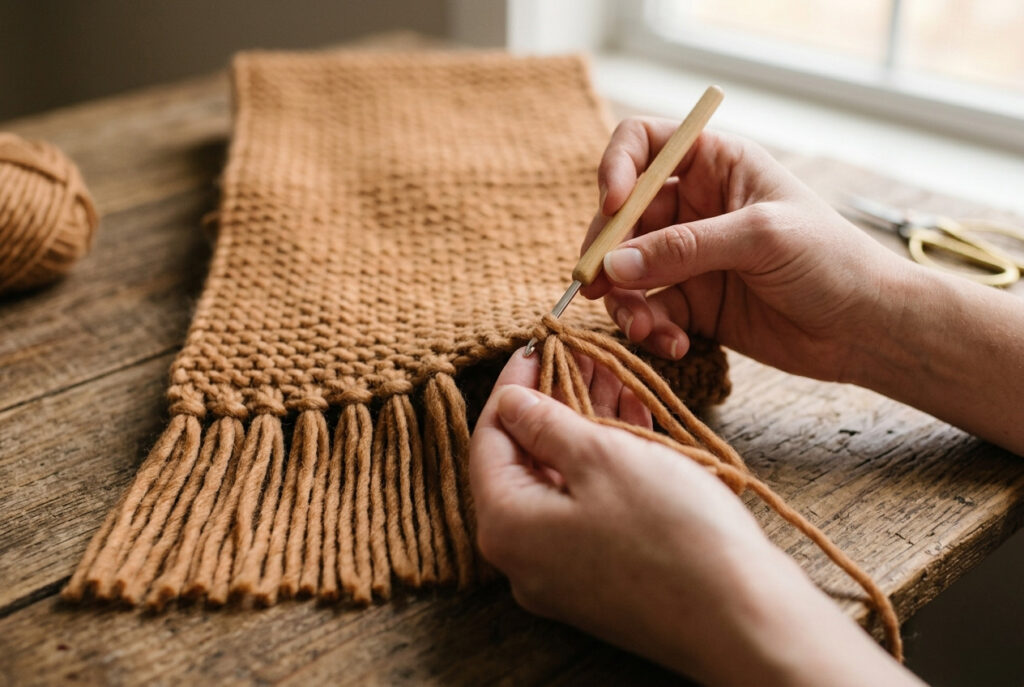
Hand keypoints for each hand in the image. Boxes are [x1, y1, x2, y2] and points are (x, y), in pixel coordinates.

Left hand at [469, 351, 917, 684]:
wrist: (745, 619)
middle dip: (556, 404)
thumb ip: (545, 423)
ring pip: (559, 484)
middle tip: (587, 360)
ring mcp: (560, 575)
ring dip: (585, 432)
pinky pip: (586, 511)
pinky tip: (634, 430)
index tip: (539, 348)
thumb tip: (509, 401)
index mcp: (505, 527)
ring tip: (618, 384)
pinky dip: (604, 469)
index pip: (488, 439)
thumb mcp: (601, 458)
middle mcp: (521, 559)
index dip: (513, 388)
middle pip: (524, 462)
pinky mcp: (599, 582)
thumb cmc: (671, 533)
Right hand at [583, 120, 910, 383]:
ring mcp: (690, 257)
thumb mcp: (760, 238)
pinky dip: (650, 329)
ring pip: (626, 269)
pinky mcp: (692, 304)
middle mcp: (695, 206)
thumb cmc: (832, 261)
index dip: (617, 169)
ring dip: (625, 301)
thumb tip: (613, 264)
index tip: (612, 207)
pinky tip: (674, 345)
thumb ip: (685, 247)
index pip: (642, 143)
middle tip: (597, 284)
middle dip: (606, 250)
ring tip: (644, 329)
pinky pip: (648, 311)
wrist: (867, 328)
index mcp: (716, 165)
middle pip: (621, 215)